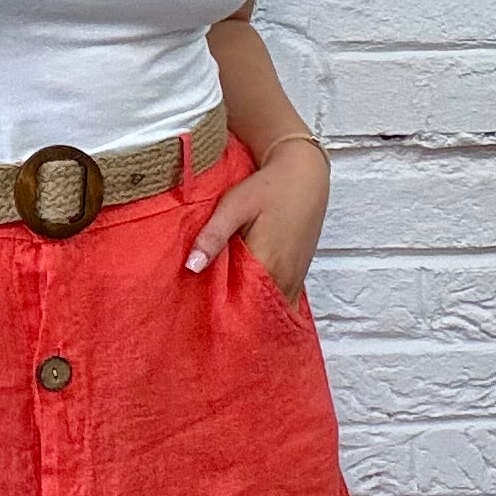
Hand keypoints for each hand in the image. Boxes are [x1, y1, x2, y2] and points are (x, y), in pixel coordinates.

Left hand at [183, 134, 329, 306]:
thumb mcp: (234, 205)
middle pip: (258, 312)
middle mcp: (285, 276)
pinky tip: (251, 302)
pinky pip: (283, 299)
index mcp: (267, 263)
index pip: (243, 307)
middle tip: (211, 322)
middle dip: (237, 317)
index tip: (204, 320)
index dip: (224, 315)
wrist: (303, 174)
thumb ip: (213, 236)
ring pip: (271, 308)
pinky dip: (268, 304)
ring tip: (229, 314)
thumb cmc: (268, 187)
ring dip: (253, 312)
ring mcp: (295, 277)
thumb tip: (191, 267)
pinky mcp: (299, 272)